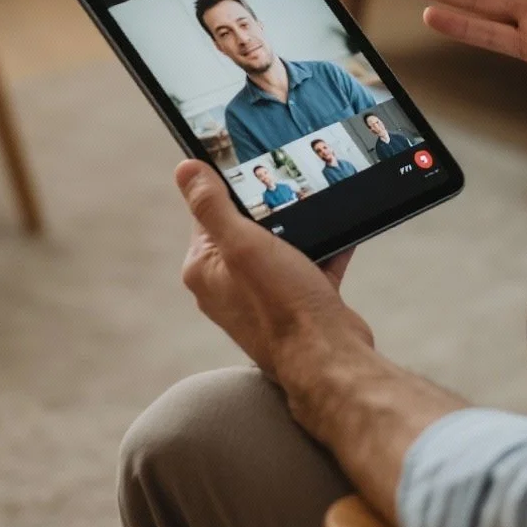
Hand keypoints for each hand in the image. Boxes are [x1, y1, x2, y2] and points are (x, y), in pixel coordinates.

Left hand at [177, 161, 370, 379]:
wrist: (329, 358)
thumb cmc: (283, 306)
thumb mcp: (242, 244)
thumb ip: (212, 205)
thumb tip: (186, 169)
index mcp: (205, 269)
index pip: (207, 212)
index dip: (229, 188)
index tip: (254, 169)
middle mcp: (228, 285)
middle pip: (245, 227)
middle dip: (270, 209)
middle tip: (291, 191)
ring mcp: (262, 296)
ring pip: (279, 246)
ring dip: (299, 229)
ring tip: (316, 210)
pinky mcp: (295, 304)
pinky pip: (308, 265)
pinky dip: (324, 250)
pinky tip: (341, 234)